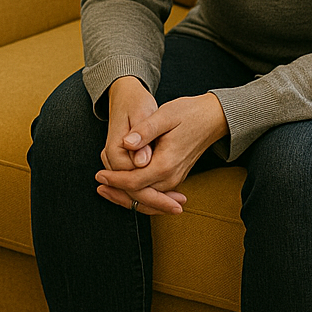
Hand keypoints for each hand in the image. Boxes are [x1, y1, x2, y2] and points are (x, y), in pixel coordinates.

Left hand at [96, 91, 228, 215]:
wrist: (212, 119)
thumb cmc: (188, 114)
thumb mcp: (165, 115)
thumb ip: (145, 131)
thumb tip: (126, 143)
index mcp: (166, 164)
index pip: (134, 182)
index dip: (114, 180)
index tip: (98, 174)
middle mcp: (171, 177)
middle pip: (139, 195)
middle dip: (117, 193)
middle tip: (98, 186)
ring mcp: (174, 180)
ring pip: (146, 198)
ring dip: (126, 196)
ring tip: (106, 189)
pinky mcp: (174, 178)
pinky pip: (154, 193)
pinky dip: (138, 194)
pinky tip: (123, 188)